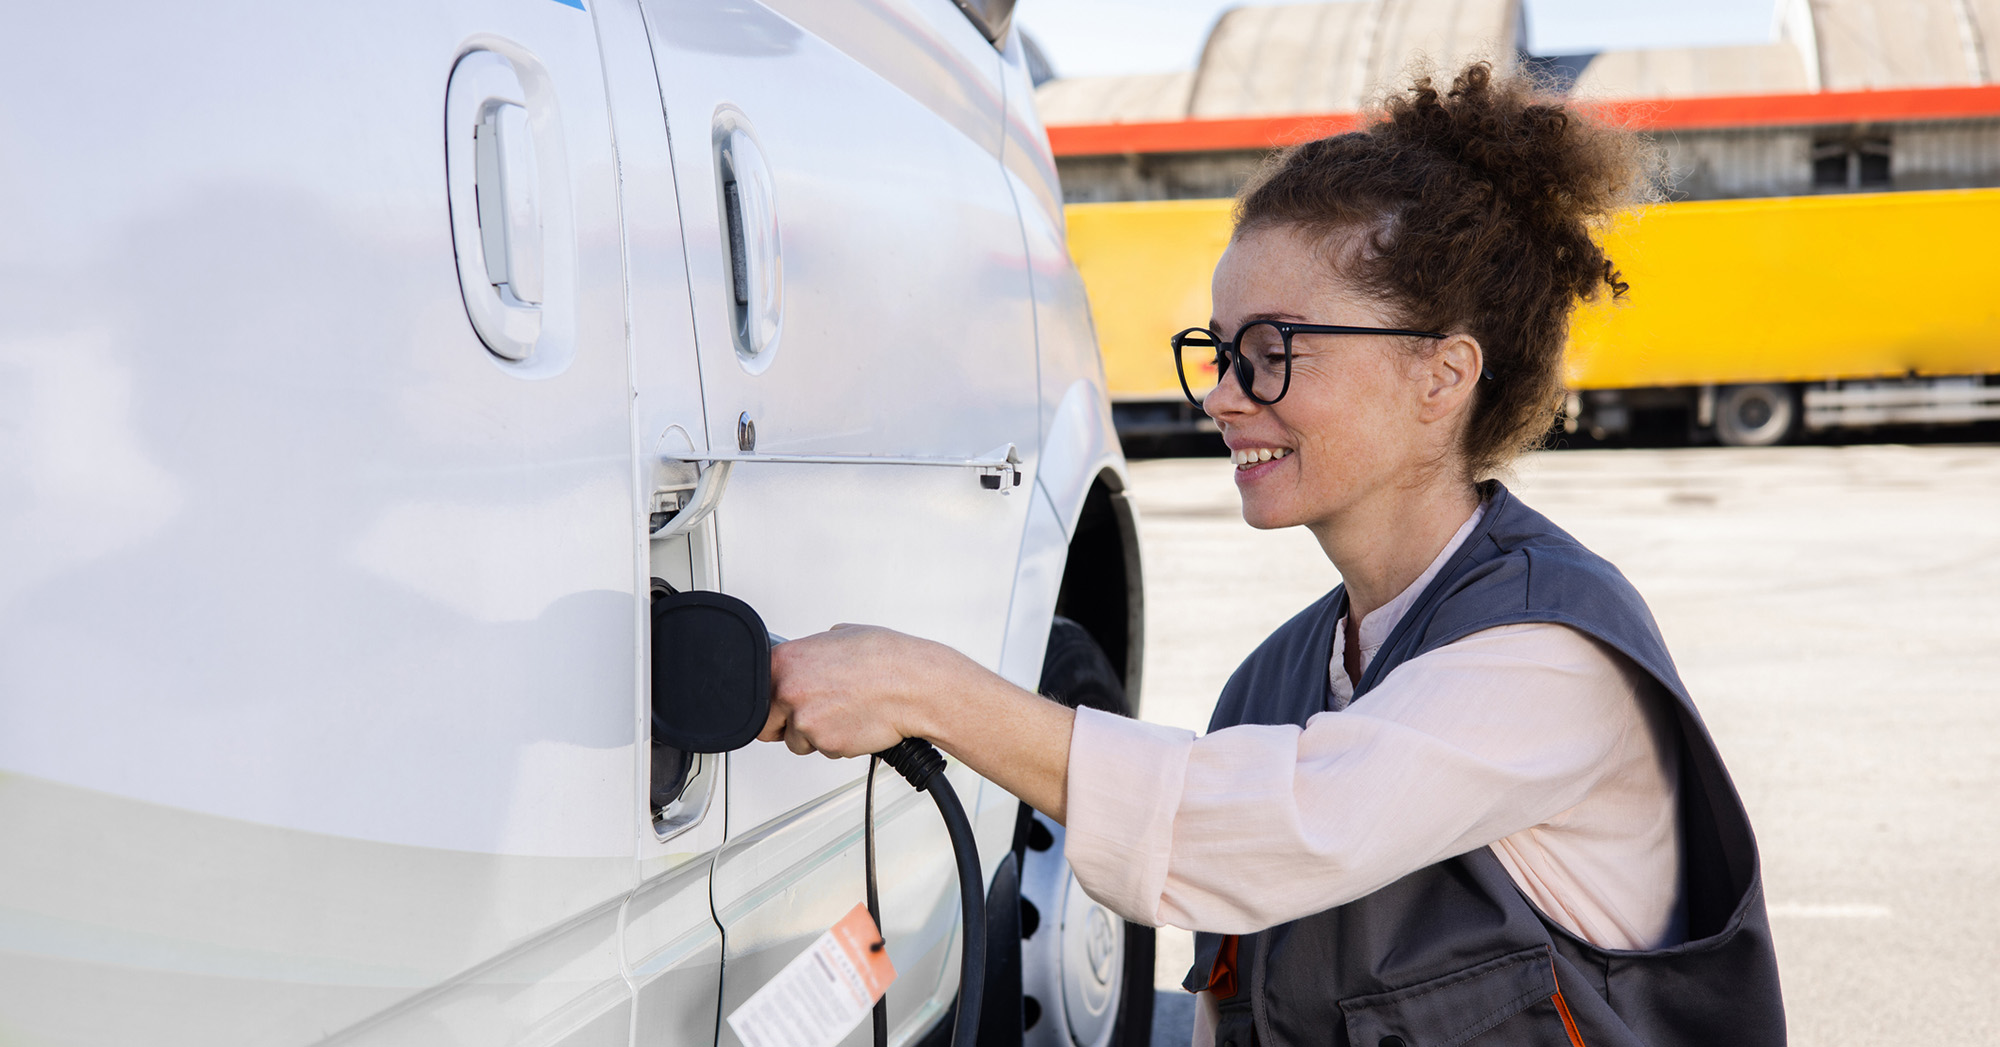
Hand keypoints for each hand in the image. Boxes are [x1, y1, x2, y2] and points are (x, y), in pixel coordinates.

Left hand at [761, 625, 967, 758]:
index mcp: (786, 660)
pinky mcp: (826, 744)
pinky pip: (823, 750)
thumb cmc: (886, 659)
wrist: (914, 685)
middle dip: (786, 723)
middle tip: (814, 713)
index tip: (783, 703)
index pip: (756, 693)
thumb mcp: (839, 635)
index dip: (772, 700)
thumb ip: (811, 651)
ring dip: (815, 734)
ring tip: (843, 713)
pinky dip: (837, 742)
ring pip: (797, 741)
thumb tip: (806, 658)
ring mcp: (805, 720)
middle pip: (767, 725)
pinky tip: (855, 721)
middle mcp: (789, 690)